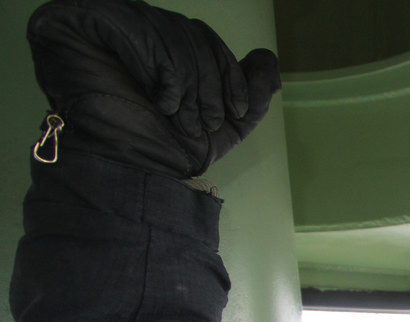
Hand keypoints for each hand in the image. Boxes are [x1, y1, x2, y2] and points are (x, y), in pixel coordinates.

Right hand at [27, 0, 279, 176]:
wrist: (116, 167)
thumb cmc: (161, 150)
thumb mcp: (220, 129)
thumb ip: (249, 95)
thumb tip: (269, 59)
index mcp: (163, 50)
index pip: (205, 39)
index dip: (230, 75)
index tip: (238, 111)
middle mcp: (138, 30)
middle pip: (192, 34)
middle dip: (209, 85)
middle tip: (205, 123)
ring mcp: (112, 21)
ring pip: (173, 32)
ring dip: (189, 86)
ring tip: (178, 118)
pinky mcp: (92, 18)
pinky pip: (142, 27)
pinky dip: (164, 71)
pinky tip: (161, 101)